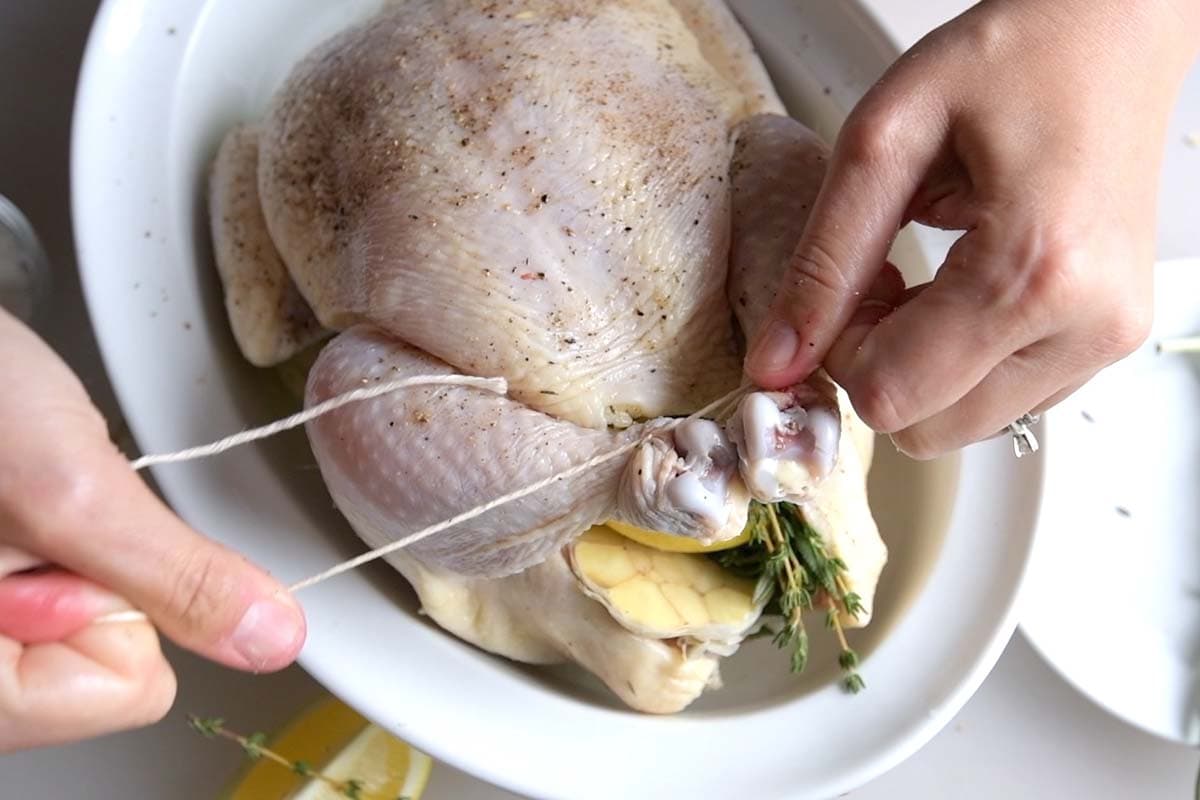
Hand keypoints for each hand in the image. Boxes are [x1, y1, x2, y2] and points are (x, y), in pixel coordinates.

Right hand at [0, 309, 304, 750]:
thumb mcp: (69, 489)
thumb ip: (173, 577)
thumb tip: (267, 637)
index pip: (129, 690)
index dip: (123, 601)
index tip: (70, 542)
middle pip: (108, 673)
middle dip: (90, 586)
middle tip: (26, 520)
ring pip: (91, 639)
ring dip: (70, 567)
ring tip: (8, 514)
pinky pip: (64, 610)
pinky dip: (56, 560)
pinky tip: (7, 521)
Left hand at [745, 0, 1199, 457]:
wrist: (1111, 31)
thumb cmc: (1013, 58)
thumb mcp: (885, 140)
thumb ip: (823, 262)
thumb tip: (776, 361)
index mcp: (1035, 271)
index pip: (891, 395)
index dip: (839, 352)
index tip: (847, 286)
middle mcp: (1088, 324)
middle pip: (927, 429)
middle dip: (877, 366)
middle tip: (880, 283)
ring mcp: (1106, 340)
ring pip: (962, 426)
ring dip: (918, 370)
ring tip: (925, 279)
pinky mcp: (1107, 341)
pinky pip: (1002, 400)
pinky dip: (959, 364)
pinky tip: (959, 294)